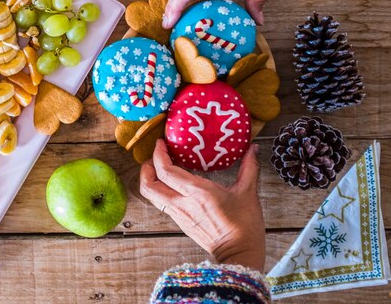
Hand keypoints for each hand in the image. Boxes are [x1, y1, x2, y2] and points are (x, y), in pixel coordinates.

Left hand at [140, 140, 265, 270]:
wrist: (239, 255)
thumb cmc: (244, 226)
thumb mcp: (248, 193)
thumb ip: (249, 167)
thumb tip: (253, 149)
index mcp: (198, 192)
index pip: (166, 171)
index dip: (158, 155)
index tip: (160, 143)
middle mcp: (183, 203)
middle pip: (149, 185)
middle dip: (145, 168)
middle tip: (153, 157)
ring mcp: (179, 214)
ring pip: (151, 196)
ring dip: (149, 180)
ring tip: (158, 169)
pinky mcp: (180, 222)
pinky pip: (161, 204)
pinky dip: (159, 191)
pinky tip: (172, 185)